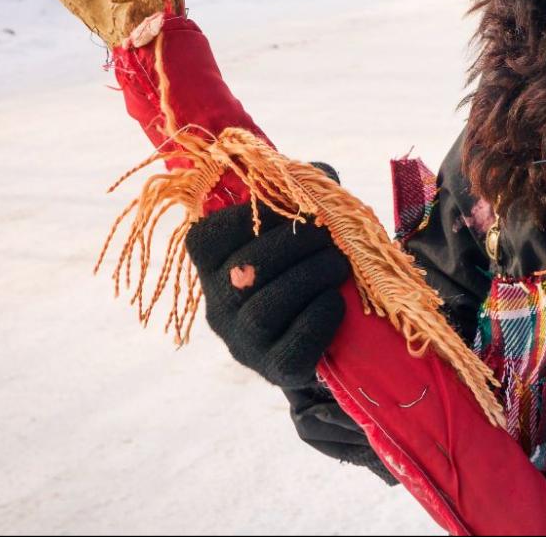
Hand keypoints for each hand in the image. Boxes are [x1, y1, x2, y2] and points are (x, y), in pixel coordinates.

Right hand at [187, 180, 348, 389]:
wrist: (326, 336)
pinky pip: (293, 344)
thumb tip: (317, 175)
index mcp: (214, 267)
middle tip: (329, 236)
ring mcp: (243, 343)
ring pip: (265, 308)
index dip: (245, 216)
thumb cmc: (307, 267)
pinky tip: (336, 301)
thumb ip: (306, 191)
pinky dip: (319, 316)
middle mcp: (218, 307)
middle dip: (296, 244)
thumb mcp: (302, 226)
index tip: (286, 208)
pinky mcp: (275, 370)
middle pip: (245, 270)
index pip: (205, 238)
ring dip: (311, 276)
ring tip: (339, 264)